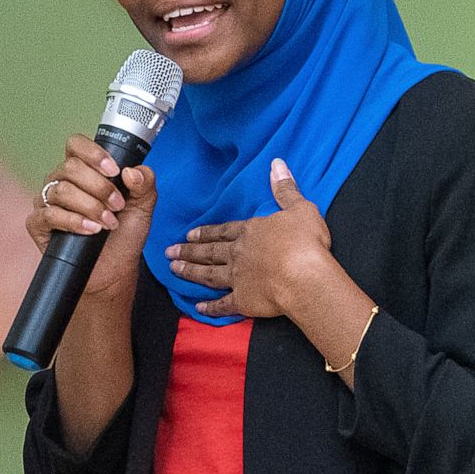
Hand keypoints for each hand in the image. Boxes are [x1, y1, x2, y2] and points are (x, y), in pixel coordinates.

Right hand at [27, 133, 156, 298]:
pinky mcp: (38, 224)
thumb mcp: (143, 206)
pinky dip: (74, 222)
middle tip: (118, 206)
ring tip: (108, 222)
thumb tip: (131, 171)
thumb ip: (145, 183)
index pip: (76, 144)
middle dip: (100, 187)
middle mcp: (61, 181)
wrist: (114, 269)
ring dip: (91, 206)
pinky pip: (50, 214)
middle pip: (71, 167)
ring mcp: (47, 201)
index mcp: (83, 170)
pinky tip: (91, 230)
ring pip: (62, 190)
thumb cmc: (124, 235)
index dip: (93, 153)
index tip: (114, 171)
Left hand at [166, 158, 331, 317]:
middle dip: (188, 251)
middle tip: (169, 252)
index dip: (206, 231)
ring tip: (174, 270)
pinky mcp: (243, 300)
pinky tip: (198, 308)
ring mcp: (238, 278)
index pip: (223, 230)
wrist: (303, 276)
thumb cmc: (304, 242)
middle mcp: (238, 254)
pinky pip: (223, 305)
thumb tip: (277, 165)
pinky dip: (210, 308)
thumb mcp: (299, 208)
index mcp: (250, 232)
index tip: (190, 233)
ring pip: (208, 274)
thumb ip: (285, 189)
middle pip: (209, 251)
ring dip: (190, 272)